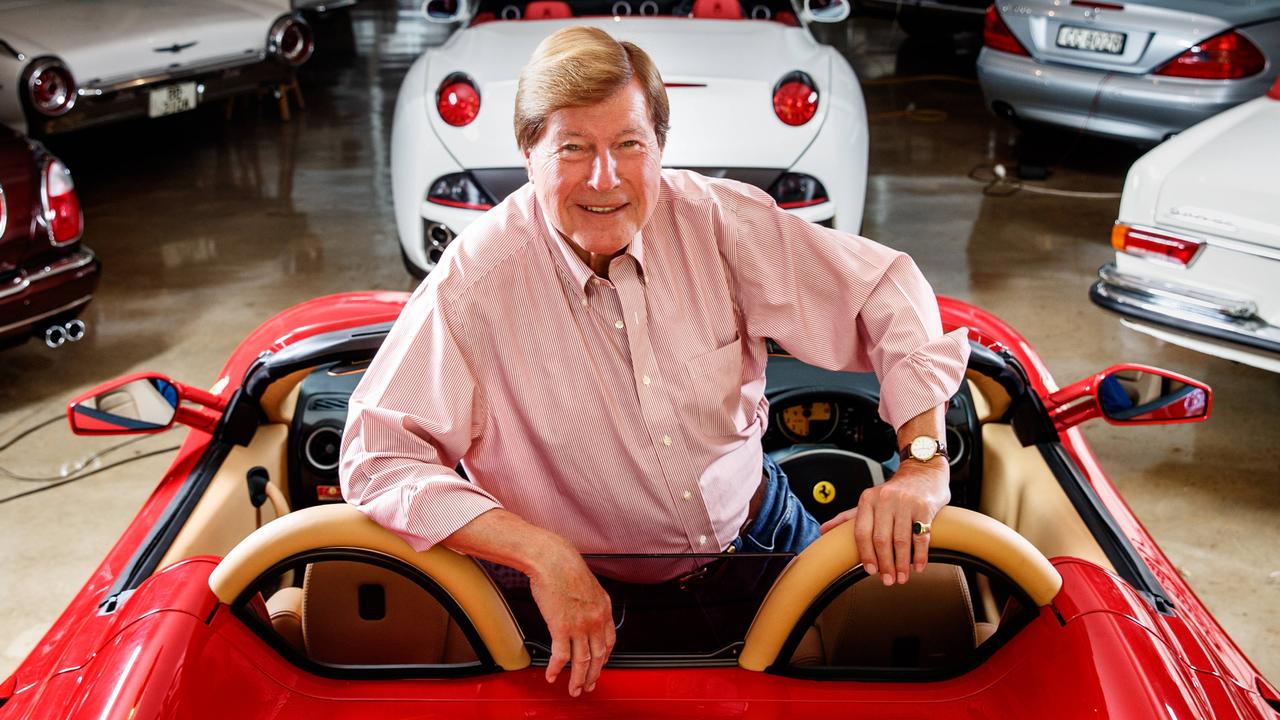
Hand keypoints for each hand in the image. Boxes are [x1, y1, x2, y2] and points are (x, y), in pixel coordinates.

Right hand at [528, 541, 615, 696]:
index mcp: (604, 608)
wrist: (552, 559)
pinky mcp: (561, 627)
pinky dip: (558, 669)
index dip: (605, 657)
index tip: (600, 664)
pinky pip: (562, 656)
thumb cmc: (565, 566)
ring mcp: (580, 625)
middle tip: (588, 685)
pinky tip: (553, 675)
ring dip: (578, 679)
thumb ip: (589, 601)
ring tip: (573, 689)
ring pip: (583, 661)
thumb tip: (583, 609)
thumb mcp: (588, 584)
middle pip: (599, 655)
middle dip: (594, 674)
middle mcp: (595, 619)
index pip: (610, 641)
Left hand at [818, 457, 948, 585]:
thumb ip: (848, 517)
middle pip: (881, 539)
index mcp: (867, 499)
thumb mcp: (869, 500)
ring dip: (902, 564)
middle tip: (887, 580)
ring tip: (901, 578)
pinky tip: (918, 567)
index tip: (869, 571)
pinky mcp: (925, 507)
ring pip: (901, 540)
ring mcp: (906, 503)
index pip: (862, 532)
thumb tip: (823, 531)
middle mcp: (885, 499)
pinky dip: (920, 555)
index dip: (865, 554)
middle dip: (884, 564)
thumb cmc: (894, 492)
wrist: (923, 472)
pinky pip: (922, 536)